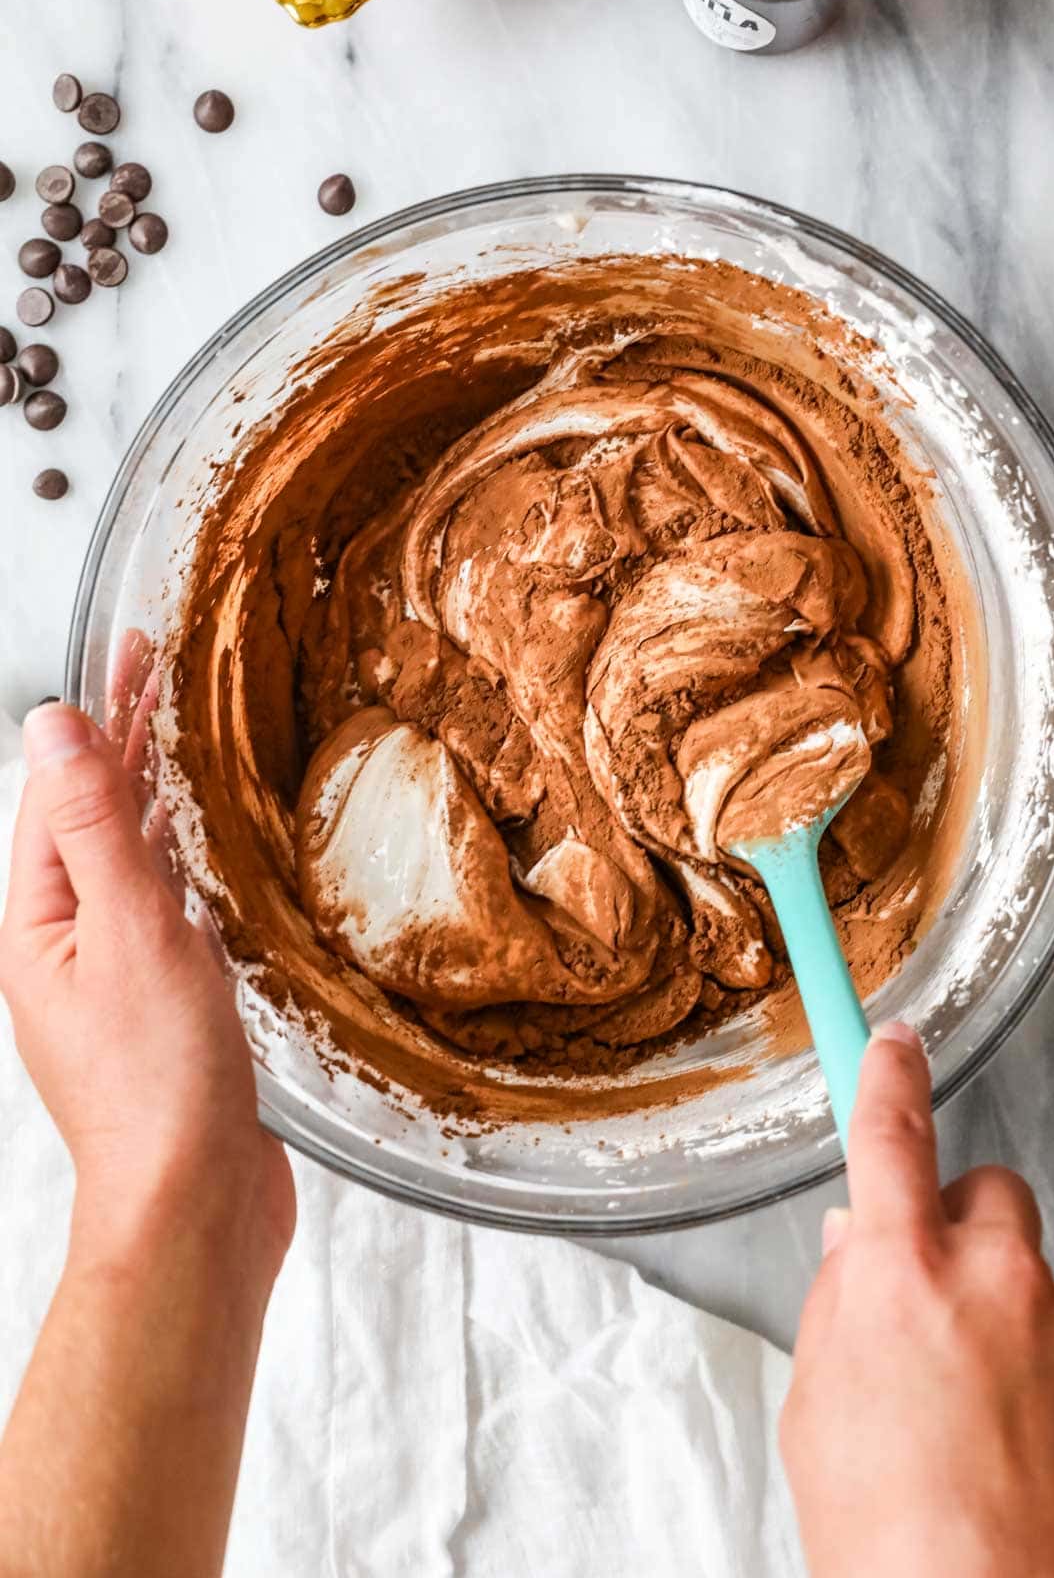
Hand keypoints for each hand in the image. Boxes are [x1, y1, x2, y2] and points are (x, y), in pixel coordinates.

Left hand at [0, 702, 293, 1280]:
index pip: (62, 792)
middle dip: (123, 743)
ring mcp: (112, 977)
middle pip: (93, 819)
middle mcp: (65, 946)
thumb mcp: (127, 931)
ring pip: (129, 862)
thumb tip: (50, 729)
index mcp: (37, 923)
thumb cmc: (158, 1085)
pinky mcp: (162, 1006)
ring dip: (153, 796)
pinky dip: (184, 859)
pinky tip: (208, 848)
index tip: (127, 655)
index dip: (97, 715)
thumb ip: (94, 826)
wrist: (192, 1205)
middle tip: (156, 670)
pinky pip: (166, 908)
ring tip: (182, 736)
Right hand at [781, 1023, 1053, 1577]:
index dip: (890, 1078)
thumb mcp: (817, 1415)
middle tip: (933, 1303)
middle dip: (962, 1227)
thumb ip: (839, 1311)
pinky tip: (1025, 1466)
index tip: (897, 1043)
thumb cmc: (891, 1546)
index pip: (891, 1138)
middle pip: (991, 1195)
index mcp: (902, 1274)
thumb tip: (858, 1252)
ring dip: (1010, 1326)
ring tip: (976, 1432)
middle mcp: (998, 1281)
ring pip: (1038, 1289)